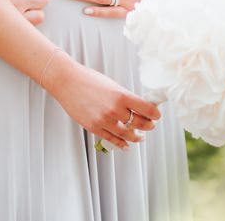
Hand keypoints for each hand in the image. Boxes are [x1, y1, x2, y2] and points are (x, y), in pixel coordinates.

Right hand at [45, 52, 161, 150]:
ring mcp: (104, 120)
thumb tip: (138, 107)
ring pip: (127, 135)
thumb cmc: (88, 79)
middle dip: (148, 125)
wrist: (67, 81)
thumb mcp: (111, 84)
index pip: (146, 109)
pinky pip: (112, 140)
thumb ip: (125, 97)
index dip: (155, 114)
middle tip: (151, 125)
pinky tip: (126, 145)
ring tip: (140, 137)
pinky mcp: (94, 128)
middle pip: (139, 123)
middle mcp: (114, 109)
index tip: (157, 115)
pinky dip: (121, 144)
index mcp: (121, 95)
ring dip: (136, 137)